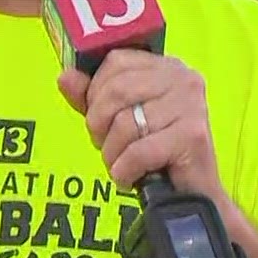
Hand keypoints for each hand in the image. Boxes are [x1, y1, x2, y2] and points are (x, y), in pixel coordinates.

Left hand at [58, 51, 224, 203]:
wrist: (191, 196)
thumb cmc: (155, 155)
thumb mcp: (116, 122)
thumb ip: (90, 98)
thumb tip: (65, 77)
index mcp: (166, 66)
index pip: (116, 61)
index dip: (96, 92)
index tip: (102, 118)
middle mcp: (182, 78)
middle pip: (116, 90)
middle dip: (100, 126)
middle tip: (110, 147)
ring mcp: (191, 105)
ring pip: (125, 124)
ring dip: (113, 154)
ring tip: (124, 165)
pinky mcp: (192, 136)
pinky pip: (138, 151)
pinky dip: (125, 171)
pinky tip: (133, 177)